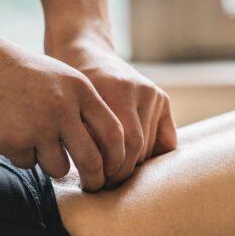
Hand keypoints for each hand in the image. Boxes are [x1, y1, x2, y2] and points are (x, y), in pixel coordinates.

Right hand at [0, 38, 124, 191]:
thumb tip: (110, 152)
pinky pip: (28, 163)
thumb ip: (86, 108)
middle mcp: (62, 109)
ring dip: (52, 164)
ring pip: (59, 168)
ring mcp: (37, 126)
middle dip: (95, 180)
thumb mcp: (64, 80)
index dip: (118, 158)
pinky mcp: (13, 141)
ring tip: (36, 140)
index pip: (114, 134)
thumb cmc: (25, 73)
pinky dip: (23, 155)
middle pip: (91, 160)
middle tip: (92, 187)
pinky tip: (11, 130)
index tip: (113, 171)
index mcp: (81, 91)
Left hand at [47, 36, 177, 187]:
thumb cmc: (69, 85)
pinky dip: (152, 154)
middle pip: (139, 148)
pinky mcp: (162, 98)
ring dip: (133, 164)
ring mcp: (153, 93)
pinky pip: (165, 139)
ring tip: (112, 173)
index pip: (125, 145)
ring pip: (150, 146)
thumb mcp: (69, 109)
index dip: (112, 170)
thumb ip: (85, 137)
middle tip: (103, 184)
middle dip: (121, 170)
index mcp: (117, 89)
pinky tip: (134, 161)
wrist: (84, 52)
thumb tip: (95, 174)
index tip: (95, 182)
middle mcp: (141, 90)